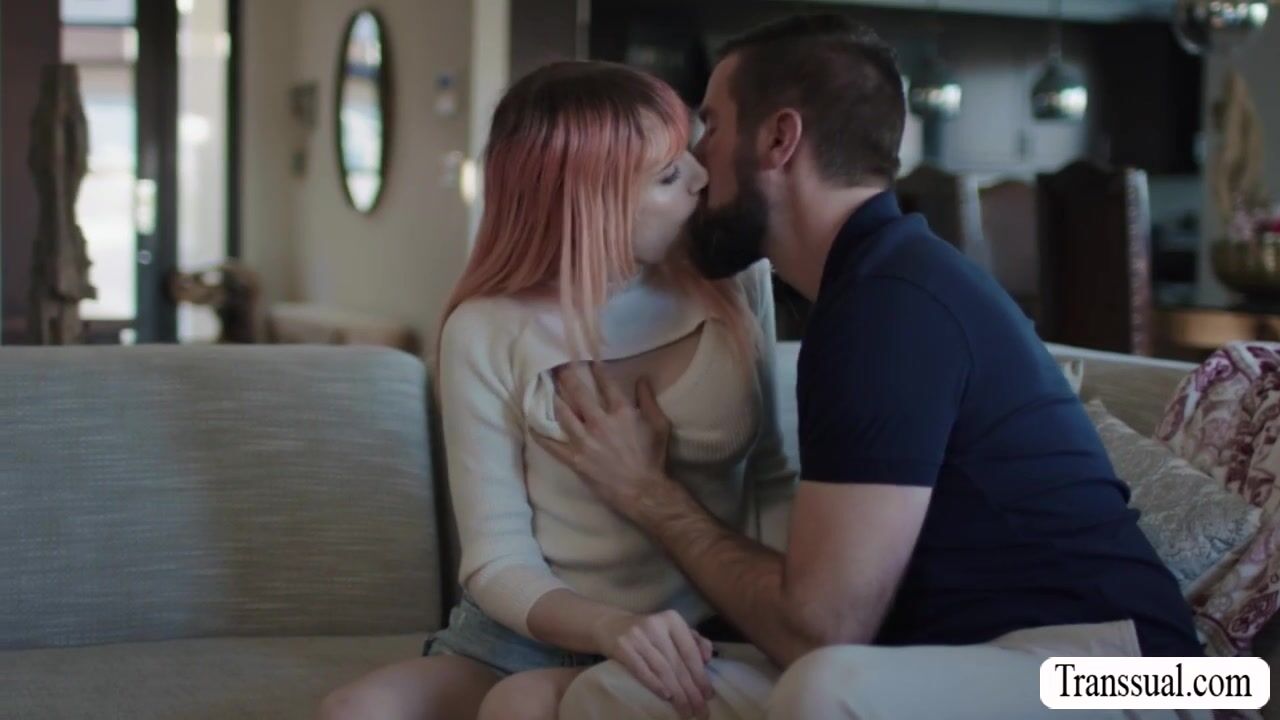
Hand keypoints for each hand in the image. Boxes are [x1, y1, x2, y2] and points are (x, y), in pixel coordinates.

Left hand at [535, 362, 673, 515]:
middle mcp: (600, 422)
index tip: (586, 358)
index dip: (595, 368)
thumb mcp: (659, 424)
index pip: (605, 383)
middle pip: (578, 393)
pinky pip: (553, 446)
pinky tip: (532, 426)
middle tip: (556, 365)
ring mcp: (585, 441)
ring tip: (546, 388)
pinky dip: (540, 436)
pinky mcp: (575, 459)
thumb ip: (649, 399)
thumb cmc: (653, 457)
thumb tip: (641, 378)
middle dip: (566, 376)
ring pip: (563, 414)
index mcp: (621, 412)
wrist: (643, 490)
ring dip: (554, 399)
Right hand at [592, 610, 715, 718]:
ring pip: (662, 669)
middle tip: (701, 711)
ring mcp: (638, 636)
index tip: (709, 695)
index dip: (700, 675)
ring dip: (677, 693)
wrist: (609, 625)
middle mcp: (656, 625)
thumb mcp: (672, 629)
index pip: (690, 651)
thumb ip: (694, 641)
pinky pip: (641, 670)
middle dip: (691, 690)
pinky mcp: (622, 647)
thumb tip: (708, 659)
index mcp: (672, 619)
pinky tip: (666, 697)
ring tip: (686, 711)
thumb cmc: (649, 632)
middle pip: (677, 664)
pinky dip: (655, 684)